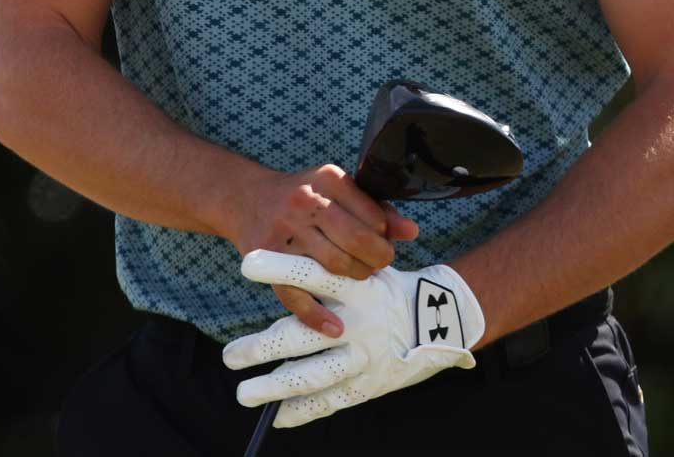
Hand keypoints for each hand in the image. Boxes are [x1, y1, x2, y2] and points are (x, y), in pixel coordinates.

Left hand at [222, 250, 485, 427]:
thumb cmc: (388, 288)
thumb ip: (323, 269)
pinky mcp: (371, 383)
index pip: (314, 275)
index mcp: (357, 287)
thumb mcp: (366, 268)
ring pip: (314, 375)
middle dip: (263, 348)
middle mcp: (359, 323)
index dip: (283, 269)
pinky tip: (279, 417)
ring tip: (245, 394)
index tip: (248, 262)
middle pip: (303, 337)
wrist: (444, 318)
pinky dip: (306, 410)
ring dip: (276, 388)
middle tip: (229, 356)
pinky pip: (334, 400)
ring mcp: (365, 358)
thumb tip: (266, 256)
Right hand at [223, 163, 418, 338]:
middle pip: (357, 241)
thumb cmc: (305, 196)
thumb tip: (411, 232)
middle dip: (376, 260)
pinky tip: (335, 327)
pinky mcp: (268, 258)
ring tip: (355, 275)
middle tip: (375, 265)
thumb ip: (377, 208)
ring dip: (354, 278)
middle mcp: (305, 202)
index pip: (374, 218)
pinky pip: (296, 293)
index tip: (378, 241)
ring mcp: (285, 231)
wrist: (246, 198)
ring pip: (334, 266)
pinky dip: (317, 316)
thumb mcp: (339, 190)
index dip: (384, 236)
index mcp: (329, 179)